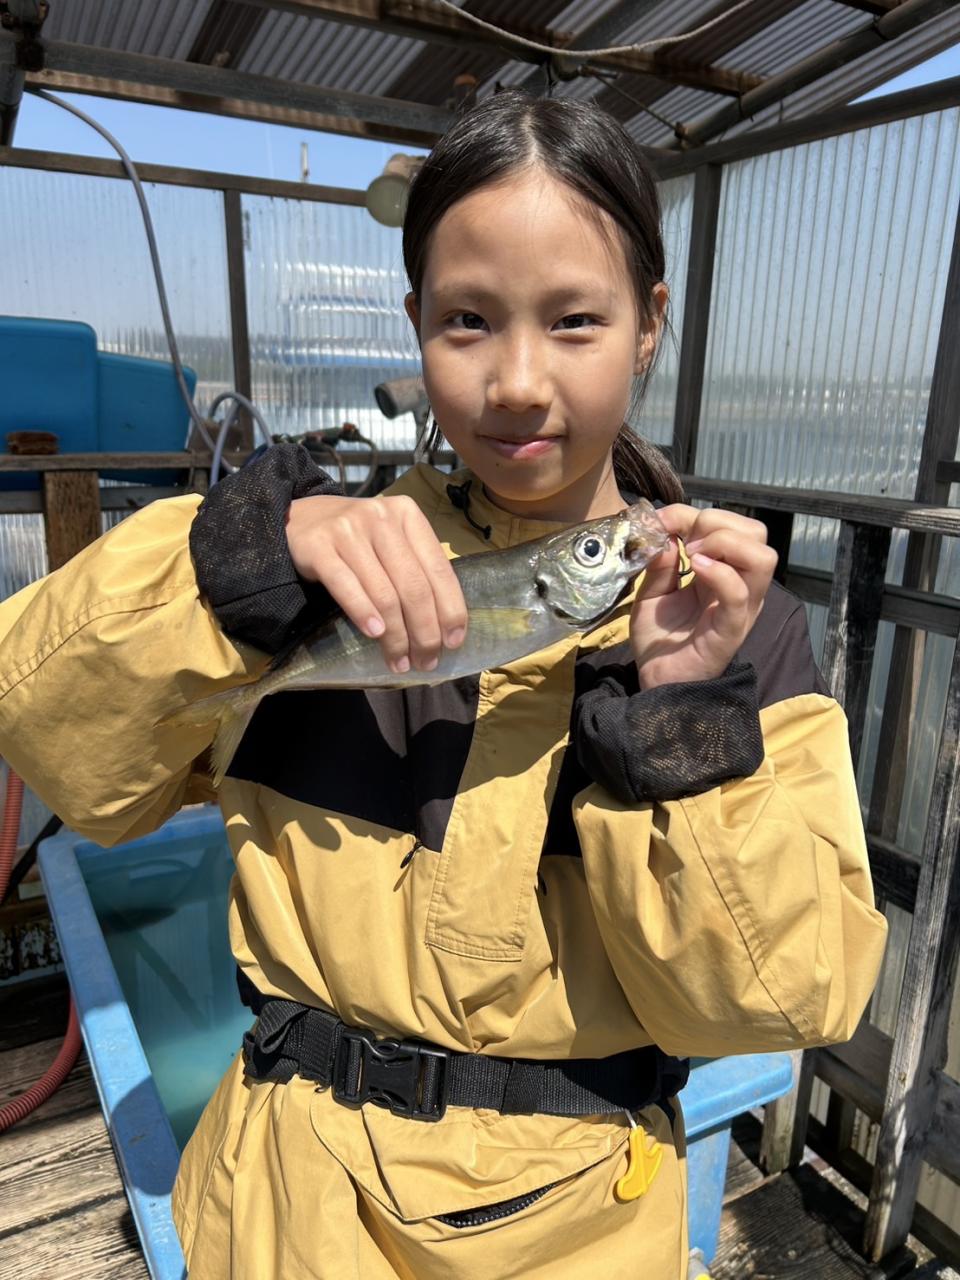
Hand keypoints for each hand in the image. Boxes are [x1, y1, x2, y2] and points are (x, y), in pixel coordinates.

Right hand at [285, 494, 466, 673]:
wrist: (301, 518)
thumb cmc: (359, 538)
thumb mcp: (392, 542)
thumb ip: (416, 570)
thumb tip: (443, 628)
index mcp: (408, 515)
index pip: (439, 569)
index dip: (450, 609)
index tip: (453, 642)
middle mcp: (382, 518)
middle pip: (413, 586)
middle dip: (424, 632)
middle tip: (426, 661)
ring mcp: (349, 531)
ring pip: (383, 594)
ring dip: (395, 636)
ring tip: (399, 662)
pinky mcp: (319, 546)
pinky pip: (346, 588)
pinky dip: (364, 614)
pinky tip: (374, 636)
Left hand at [630, 505, 777, 689]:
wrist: (655, 682)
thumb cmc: (660, 640)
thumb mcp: (651, 593)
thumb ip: (658, 564)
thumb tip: (664, 534)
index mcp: (724, 573)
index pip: (731, 525)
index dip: (693, 514)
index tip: (659, 521)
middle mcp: (740, 586)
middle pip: (756, 534)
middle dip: (716, 523)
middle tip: (682, 541)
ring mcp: (740, 607)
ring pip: (763, 556)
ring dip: (724, 543)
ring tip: (690, 556)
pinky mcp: (731, 629)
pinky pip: (739, 593)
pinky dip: (719, 572)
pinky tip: (692, 569)